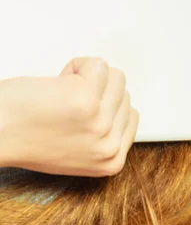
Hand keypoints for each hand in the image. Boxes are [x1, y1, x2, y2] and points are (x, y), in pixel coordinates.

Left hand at [0, 57, 138, 176]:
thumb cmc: (24, 136)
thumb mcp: (76, 149)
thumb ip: (101, 134)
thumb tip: (117, 105)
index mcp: (110, 160)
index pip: (131, 115)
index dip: (105, 104)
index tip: (86, 109)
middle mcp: (108, 145)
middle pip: (124, 93)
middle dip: (96, 90)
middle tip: (66, 105)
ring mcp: (99, 122)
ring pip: (115, 75)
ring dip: (87, 76)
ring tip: (62, 92)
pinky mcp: (86, 98)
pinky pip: (98, 63)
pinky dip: (77, 64)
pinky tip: (58, 82)